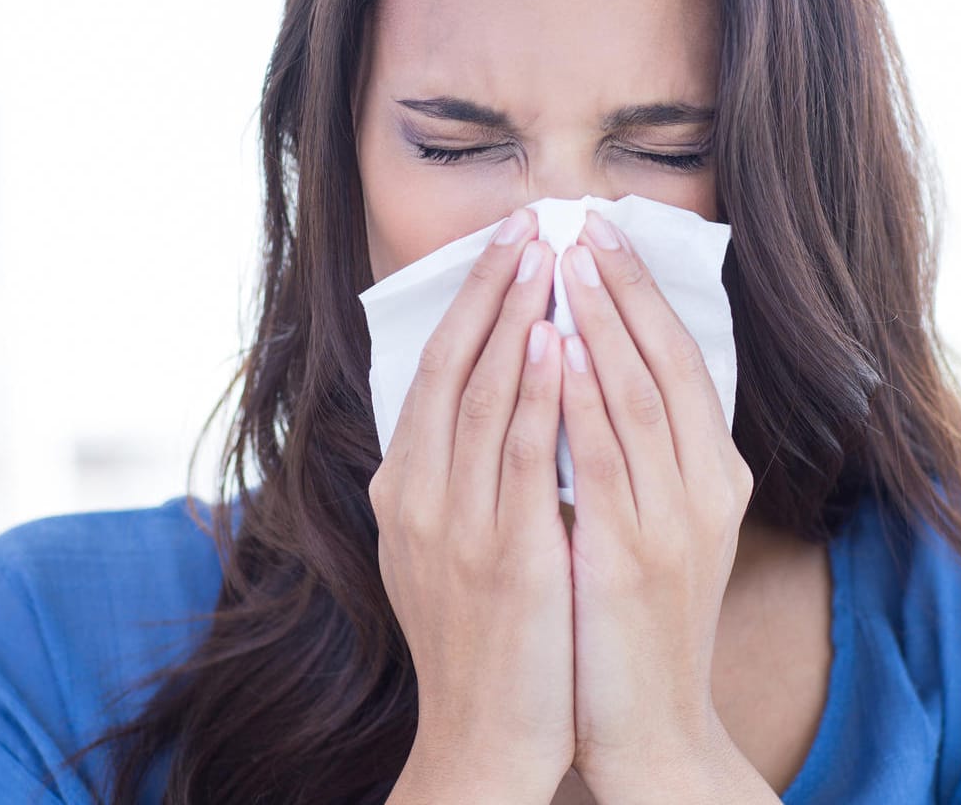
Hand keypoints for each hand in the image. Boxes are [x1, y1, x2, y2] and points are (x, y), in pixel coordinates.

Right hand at [368, 206, 575, 799]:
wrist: (485, 739)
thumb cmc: (481, 644)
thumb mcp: (445, 551)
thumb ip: (455, 480)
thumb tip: (482, 408)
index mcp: (402, 493)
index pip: (430, 373)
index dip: (466, 304)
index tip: (500, 245)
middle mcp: (417, 498)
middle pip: (448, 368)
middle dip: (488, 288)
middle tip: (524, 220)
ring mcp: (455, 525)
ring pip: (480, 395)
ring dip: (513, 316)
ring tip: (544, 252)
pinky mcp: (503, 554)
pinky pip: (520, 453)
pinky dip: (535, 389)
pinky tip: (558, 338)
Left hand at [555, 208, 759, 800]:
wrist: (650, 728)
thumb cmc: (637, 626)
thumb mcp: (655, 530)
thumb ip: (638, 459)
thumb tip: (594, 377)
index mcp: (715, 478)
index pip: (685, 363)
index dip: (645, 297)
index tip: (607, 238)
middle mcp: (706, 489)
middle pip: (667, 365)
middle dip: (625, 290)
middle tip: (586, 224)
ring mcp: (673, 522)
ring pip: (639, 397)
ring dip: (601, 324)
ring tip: (568, 263)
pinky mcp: (629, 555)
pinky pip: (604, 459)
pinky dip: (580, 398)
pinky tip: (554, 350)